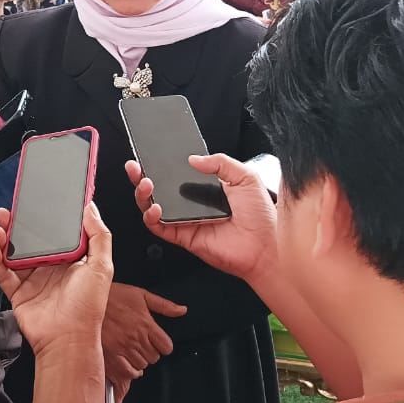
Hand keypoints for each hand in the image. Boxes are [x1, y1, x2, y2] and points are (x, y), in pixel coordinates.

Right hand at [0, 203, 113, 357]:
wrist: (67, 340)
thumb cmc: (88, 307)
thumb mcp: (101, 267)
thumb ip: (99, 236)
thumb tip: (90, 208)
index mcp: (70, 259)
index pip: (55, 232)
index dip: (46, 216)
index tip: (37, 200)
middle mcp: (50, 267)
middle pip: (30, 239)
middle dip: (18, 223)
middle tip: (9, 210)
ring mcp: (32, 279)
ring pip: (13, 252)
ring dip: (4, 237)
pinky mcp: (17, 292)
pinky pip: (2, 272)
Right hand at [100, 282, 185, 385]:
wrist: (87, 299)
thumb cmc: (113, 296)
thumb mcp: (141, 294)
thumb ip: (164, 305)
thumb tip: (182, 310)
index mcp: (146, 324)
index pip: (166, 346)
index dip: (163, 345)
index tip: (157, 342)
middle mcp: (136, 338)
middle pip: (154, 358)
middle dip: (150, 352)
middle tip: (141, 343)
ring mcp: (123, 348)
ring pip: (142, 365)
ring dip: (139, 359)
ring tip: (131, 349)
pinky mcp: (111, 355)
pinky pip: (128, 372)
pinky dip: (129, 370)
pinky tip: (126, 362)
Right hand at [125, 155, 277, 283]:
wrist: (268, 246)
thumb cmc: (262, 217)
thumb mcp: (245, 177)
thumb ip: (220, 162)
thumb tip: (194, 158)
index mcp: (205, 188)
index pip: (175, 174)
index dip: (160, 165)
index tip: (148, 155)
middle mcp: (192, 204)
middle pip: (158, 189)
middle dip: (141, 177)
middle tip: (135, 167)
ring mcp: (186, 221)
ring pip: (153, 208)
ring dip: (143, 195)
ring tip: (146, 184)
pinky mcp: (184, 237)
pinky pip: (159, 228)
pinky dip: (152, 218)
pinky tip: (156, 208)